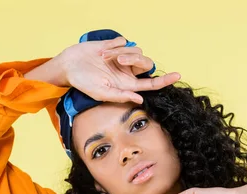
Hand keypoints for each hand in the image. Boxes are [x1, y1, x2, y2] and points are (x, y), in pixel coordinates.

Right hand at [59, 36, 180, 103]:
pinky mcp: (116, 46)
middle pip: (146, 63)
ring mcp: (122, 58)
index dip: (165, 80)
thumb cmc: (84, 82)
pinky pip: (123, 42)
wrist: (70, 65)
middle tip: (118, 59)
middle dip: (135, 59)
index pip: (151, 84)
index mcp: (127, 85)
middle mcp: (127, 72)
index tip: (177, 75)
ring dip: (119, 53)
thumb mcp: (101, 93)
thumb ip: (120, 96)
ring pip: (136, 51)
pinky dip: (113, 45)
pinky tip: (102, 51)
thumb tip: (140, 98)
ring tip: (103, 57)